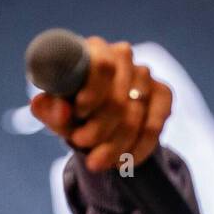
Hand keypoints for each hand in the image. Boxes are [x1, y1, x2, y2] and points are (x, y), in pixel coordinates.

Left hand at [29, 36, 171, 172]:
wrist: (95, 120)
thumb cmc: (70, 111)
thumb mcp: (55, 113)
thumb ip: (50, 109)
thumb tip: (55, 108)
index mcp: (92, 51)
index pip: (101, 66)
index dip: (92, 93)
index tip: (79, 114)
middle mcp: (122, 56)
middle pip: (117, 99)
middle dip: (97, 130)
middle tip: (80, 144)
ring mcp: (144, 74)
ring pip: (134, 118)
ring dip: (113, 146)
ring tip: (95, 162)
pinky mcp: (163, 93)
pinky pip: (154, 126)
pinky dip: (136, 150)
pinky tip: (120, 162)